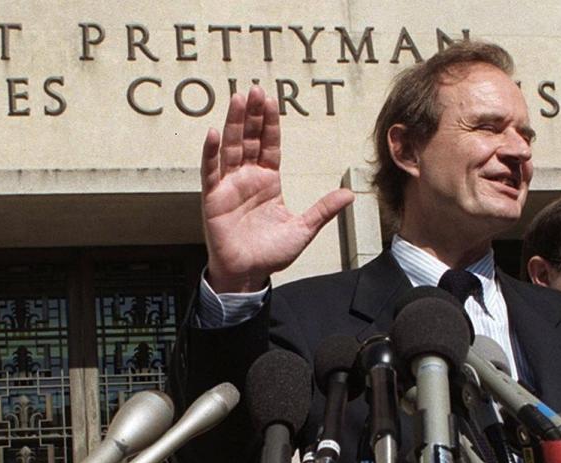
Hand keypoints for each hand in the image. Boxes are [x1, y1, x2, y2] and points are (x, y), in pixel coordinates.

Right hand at [201, 85, 354, 291]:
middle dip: (252, 115)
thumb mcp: (304, 229)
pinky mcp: (213, 198)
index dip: (270, 123)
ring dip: (234, 124)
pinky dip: (211, 153)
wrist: (249, 274)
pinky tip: (214, 133)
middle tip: (255, 89)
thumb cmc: (272, 253)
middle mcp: (248, 178)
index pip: (270, 145)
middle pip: (250, 139)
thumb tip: (350, 194)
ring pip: (231, 148)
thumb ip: (323, 209)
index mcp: (268, 181)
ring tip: (238, 99)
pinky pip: (210, 171)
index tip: (272, 100)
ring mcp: (229, 186)